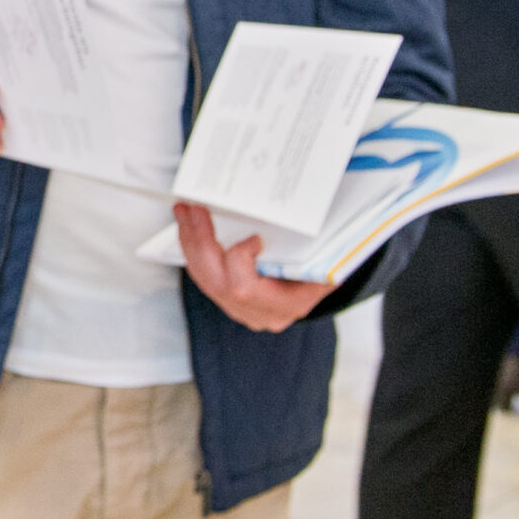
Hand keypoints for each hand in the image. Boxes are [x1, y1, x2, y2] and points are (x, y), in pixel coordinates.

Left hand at [174, 203, 335, 331]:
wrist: (325, 282)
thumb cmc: (329, 266)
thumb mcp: (333, 257)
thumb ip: (320, 242)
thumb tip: (313, 205)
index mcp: (286, 305)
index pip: (244, 289)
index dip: (239, 260)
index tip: (253, 237)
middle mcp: (260, 313)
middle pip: (216, 282)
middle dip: (201, 242)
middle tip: (195, 210)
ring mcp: (242, 310)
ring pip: (204, 280)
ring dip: (191, 242)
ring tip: (185, 213)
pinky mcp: (230, 300)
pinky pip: (204, 277)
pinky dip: (195, 250)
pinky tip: (189, 227)